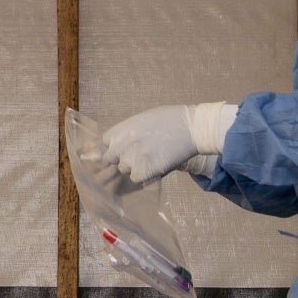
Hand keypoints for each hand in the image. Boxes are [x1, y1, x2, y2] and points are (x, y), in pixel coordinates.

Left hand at [105, 100, 232, 187]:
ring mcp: (134, 158)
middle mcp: (124, 144)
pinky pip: (136, 178)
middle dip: (122, 157)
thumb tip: (119, 142)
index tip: (123, 146)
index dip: (115, 145)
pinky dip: (144, 176)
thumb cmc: (171, 119)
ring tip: (150, 159)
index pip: (106, 142)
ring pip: (124, 169)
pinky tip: (155, 166)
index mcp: (123, 128)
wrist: (192, 128)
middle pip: (111, 158)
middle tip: (138, 155)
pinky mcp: (146, 171)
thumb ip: (129, 131)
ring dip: (134, 167)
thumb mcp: (144, 119)